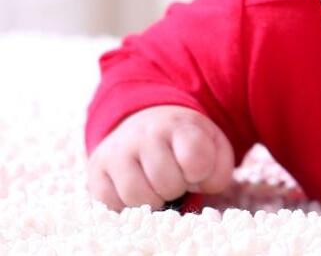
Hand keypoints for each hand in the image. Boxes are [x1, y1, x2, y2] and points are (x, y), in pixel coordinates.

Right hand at [86, 104, 234, 212]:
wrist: (147, 120)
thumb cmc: (185, 141)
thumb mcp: (212, 144)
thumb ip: (220, 168)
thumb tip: (202, 188)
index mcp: (178, 124)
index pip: (194, 159)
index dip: (200, 172)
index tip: (196, 166)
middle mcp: (144, 133)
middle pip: (167, 184)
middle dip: (177, 187)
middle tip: (175, 175)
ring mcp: (117, 150)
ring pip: (137, 197)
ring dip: (153, 199)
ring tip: (157, 184)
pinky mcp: (96, 168)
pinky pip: (111, 203)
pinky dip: (127, 204)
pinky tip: (137, 187)